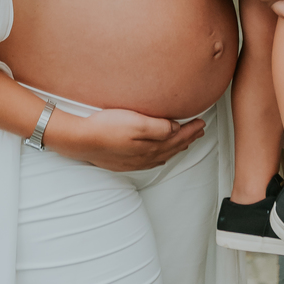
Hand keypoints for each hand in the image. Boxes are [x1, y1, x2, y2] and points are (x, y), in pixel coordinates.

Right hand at [45, 107, 204, 171]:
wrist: (81, 140)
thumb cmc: (106, 127)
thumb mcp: (135, 122)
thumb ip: (158, 127)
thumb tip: (175, 129)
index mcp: (151, 146)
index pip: (177, 137)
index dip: (191, 130)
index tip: (202, 122)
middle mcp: (145, 157)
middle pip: (172, 147)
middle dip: (188, 139)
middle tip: (200, 131)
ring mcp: (134, 161)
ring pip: (162, 155)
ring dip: (176, 147)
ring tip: (185, 141)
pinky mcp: (124, 162)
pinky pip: (150, 160)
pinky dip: (161, 154)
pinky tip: (160, 154)